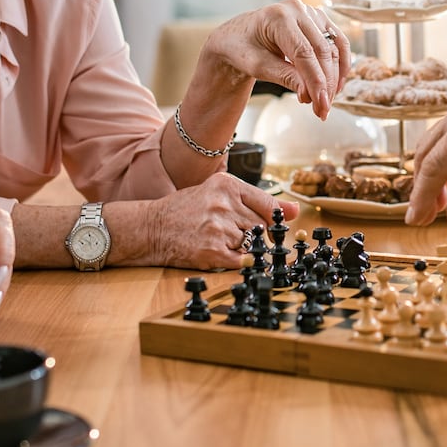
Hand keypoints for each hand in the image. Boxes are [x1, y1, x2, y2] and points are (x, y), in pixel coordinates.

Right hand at [147, 172, 300, 269]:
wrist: (152, 228)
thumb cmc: (187, 210)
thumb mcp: (219, 193)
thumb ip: (258, 201)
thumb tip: (294, 211)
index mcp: (227, 185)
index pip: (269, 205)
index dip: (274, 220)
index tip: (276, 226)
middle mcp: (224, 204)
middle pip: (262, 226)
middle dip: (255, 234)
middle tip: (235, 234)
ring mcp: (218, 228)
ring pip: (252, 244)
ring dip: (242, 247)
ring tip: (221, 240)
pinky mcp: (212, 251)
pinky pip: (241, 260)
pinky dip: (238, 261)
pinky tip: (222, 253)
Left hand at [202, 0, 351, 119]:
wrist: (238, 36)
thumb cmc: (242, 48)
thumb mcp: (257, 66)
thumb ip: (285, 77)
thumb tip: (310, 95)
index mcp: (278, 17)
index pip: (304, 53)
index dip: (315, 81)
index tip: (320, 105)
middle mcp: (298, 10)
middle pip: (322, 51)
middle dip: (325, 84)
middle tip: (322, 110)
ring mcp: (311, 13)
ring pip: (334, 48)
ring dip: (334, 78)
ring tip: (326, 102)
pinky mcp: (319, 21)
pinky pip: (338, 43)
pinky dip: (341, 65)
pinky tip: (337, 85)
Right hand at [406, 82, 446, 226]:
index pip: (435, 166)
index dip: (422, 197)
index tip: (415, 220)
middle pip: (427, 156)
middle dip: (424, 189)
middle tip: (424, 218)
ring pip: (433, 147)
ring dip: (433, 177)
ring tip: (438, 205)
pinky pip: (445, 139)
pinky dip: (444, 163)